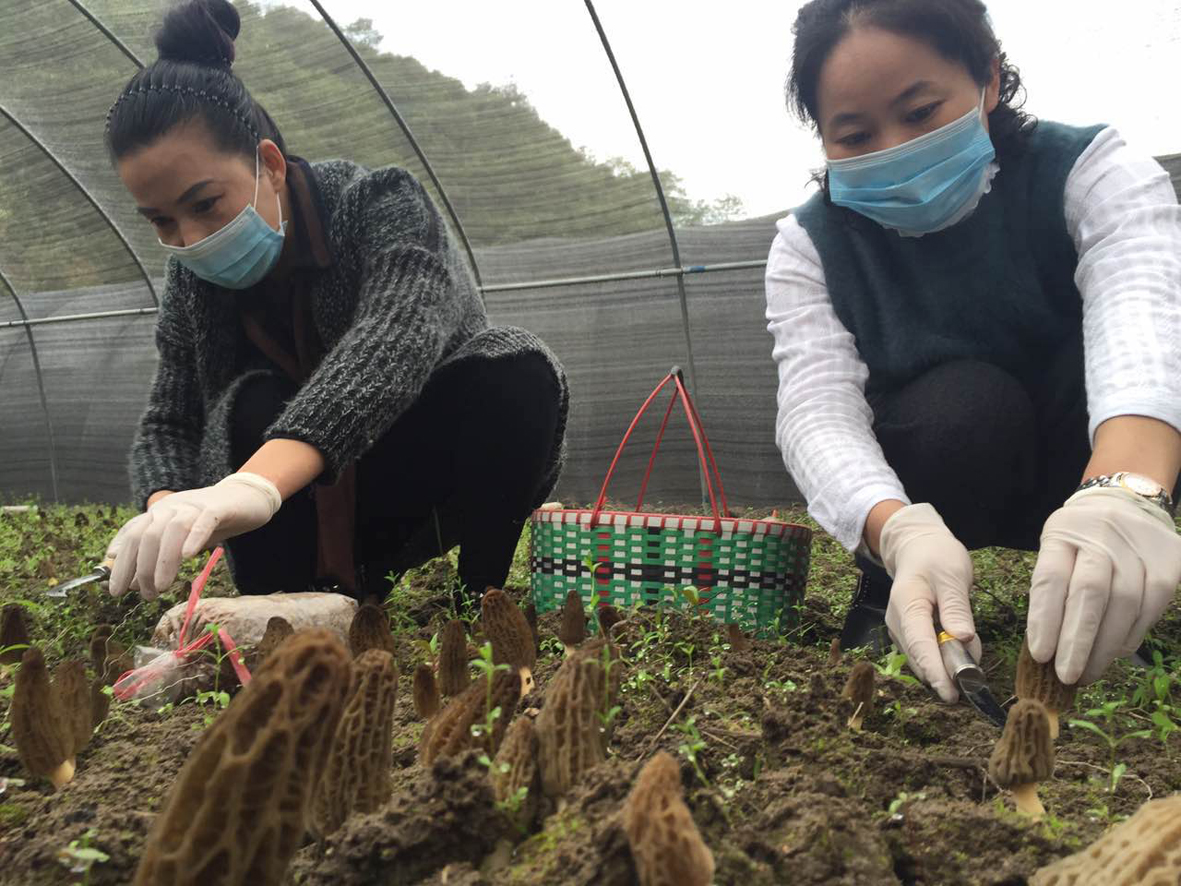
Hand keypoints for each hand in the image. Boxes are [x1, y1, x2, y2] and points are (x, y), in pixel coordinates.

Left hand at [108, 473, 281, 599]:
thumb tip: (133, 581)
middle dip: (141, 569)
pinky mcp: (218, 508)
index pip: (131, 537)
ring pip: (172, 531)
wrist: (247, 497)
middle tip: (146, 595)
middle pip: (147, 536)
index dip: (121, 564)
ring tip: (162, 588)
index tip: (117, 590)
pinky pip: (203, 522)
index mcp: (157, 513)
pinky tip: (189, 557)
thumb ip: (157, 555)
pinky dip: (194, 538)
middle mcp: (171, 507)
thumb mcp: (180, 538)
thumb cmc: (210, 523)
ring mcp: (194, 506)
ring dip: (163, 562)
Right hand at [879, 503, 980, 701]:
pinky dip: (945, 657)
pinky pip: (926, 653)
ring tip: (973, 656)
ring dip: (948, 666)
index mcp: (907, 604)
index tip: (951, 694)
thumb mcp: (952, 576)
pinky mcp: (908, 633)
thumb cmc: (936, 557)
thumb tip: (963, 640)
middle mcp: (897, 621)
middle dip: (946, 674)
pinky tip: (962, 648)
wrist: (917, 547)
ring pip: (923, 659)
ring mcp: (900, 629)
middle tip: (976, 682)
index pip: (920, 644)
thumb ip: (957, 608)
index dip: (935, 671)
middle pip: (920, 657)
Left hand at [1028, 488, 1180, 684]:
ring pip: (1124, 604)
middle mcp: (1100, 536)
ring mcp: (1138, 546)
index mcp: (1062, 533)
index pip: (1050, 578)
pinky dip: (1132, 634)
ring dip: (1106, 646)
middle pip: (1089, 593)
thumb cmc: (1080, 540)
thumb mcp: (1056, 551)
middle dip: (1078, 641)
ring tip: (1089, 672)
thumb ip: (1052, 591)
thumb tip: (1048, 649)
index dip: (1045, 619)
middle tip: (1067, 676)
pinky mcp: (1169, 560)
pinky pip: (1151, 605)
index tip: (1040, 655)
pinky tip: (1117, 651)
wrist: (1126, 504)